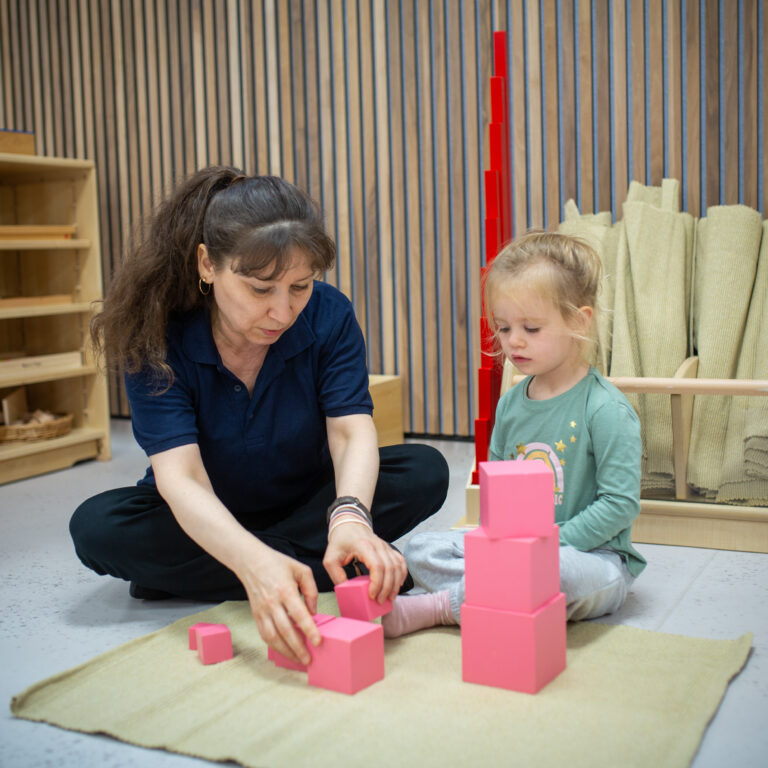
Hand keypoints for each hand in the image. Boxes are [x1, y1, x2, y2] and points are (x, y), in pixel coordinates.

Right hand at [236, 542, 320, 665]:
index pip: (298, 614)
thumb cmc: (278, 564)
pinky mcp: (256, 615)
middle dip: (298, 648)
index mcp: (285, 590)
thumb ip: (311, 590)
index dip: (308, 629)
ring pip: (273, 637)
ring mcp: (262, 610)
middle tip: (309, 660)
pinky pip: (265, 635)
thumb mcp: (301, 570)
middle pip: (285, 630)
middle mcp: (272, 602)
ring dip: (286, 651)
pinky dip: (275, 646)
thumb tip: (313, 612)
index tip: (318, 641)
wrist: (251, 562)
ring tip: (298, 660)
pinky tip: (285, 650)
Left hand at [323, 522, 407, 602]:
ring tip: (389, 598)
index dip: (377, 583)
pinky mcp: (389, 549)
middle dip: (386, 588)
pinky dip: (402, 574)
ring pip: (397, 566)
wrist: (349, 524)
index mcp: (364, 546)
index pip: (377, 566)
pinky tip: (398, 585)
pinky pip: (401, 561)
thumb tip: (346, 591)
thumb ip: (336, 575)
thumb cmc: (340, 541)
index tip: (371, 595)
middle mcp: (378, 545)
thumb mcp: (330, 559)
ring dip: (396, 584)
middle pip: (390, 568)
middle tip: (379, 601)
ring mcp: (385, 546)